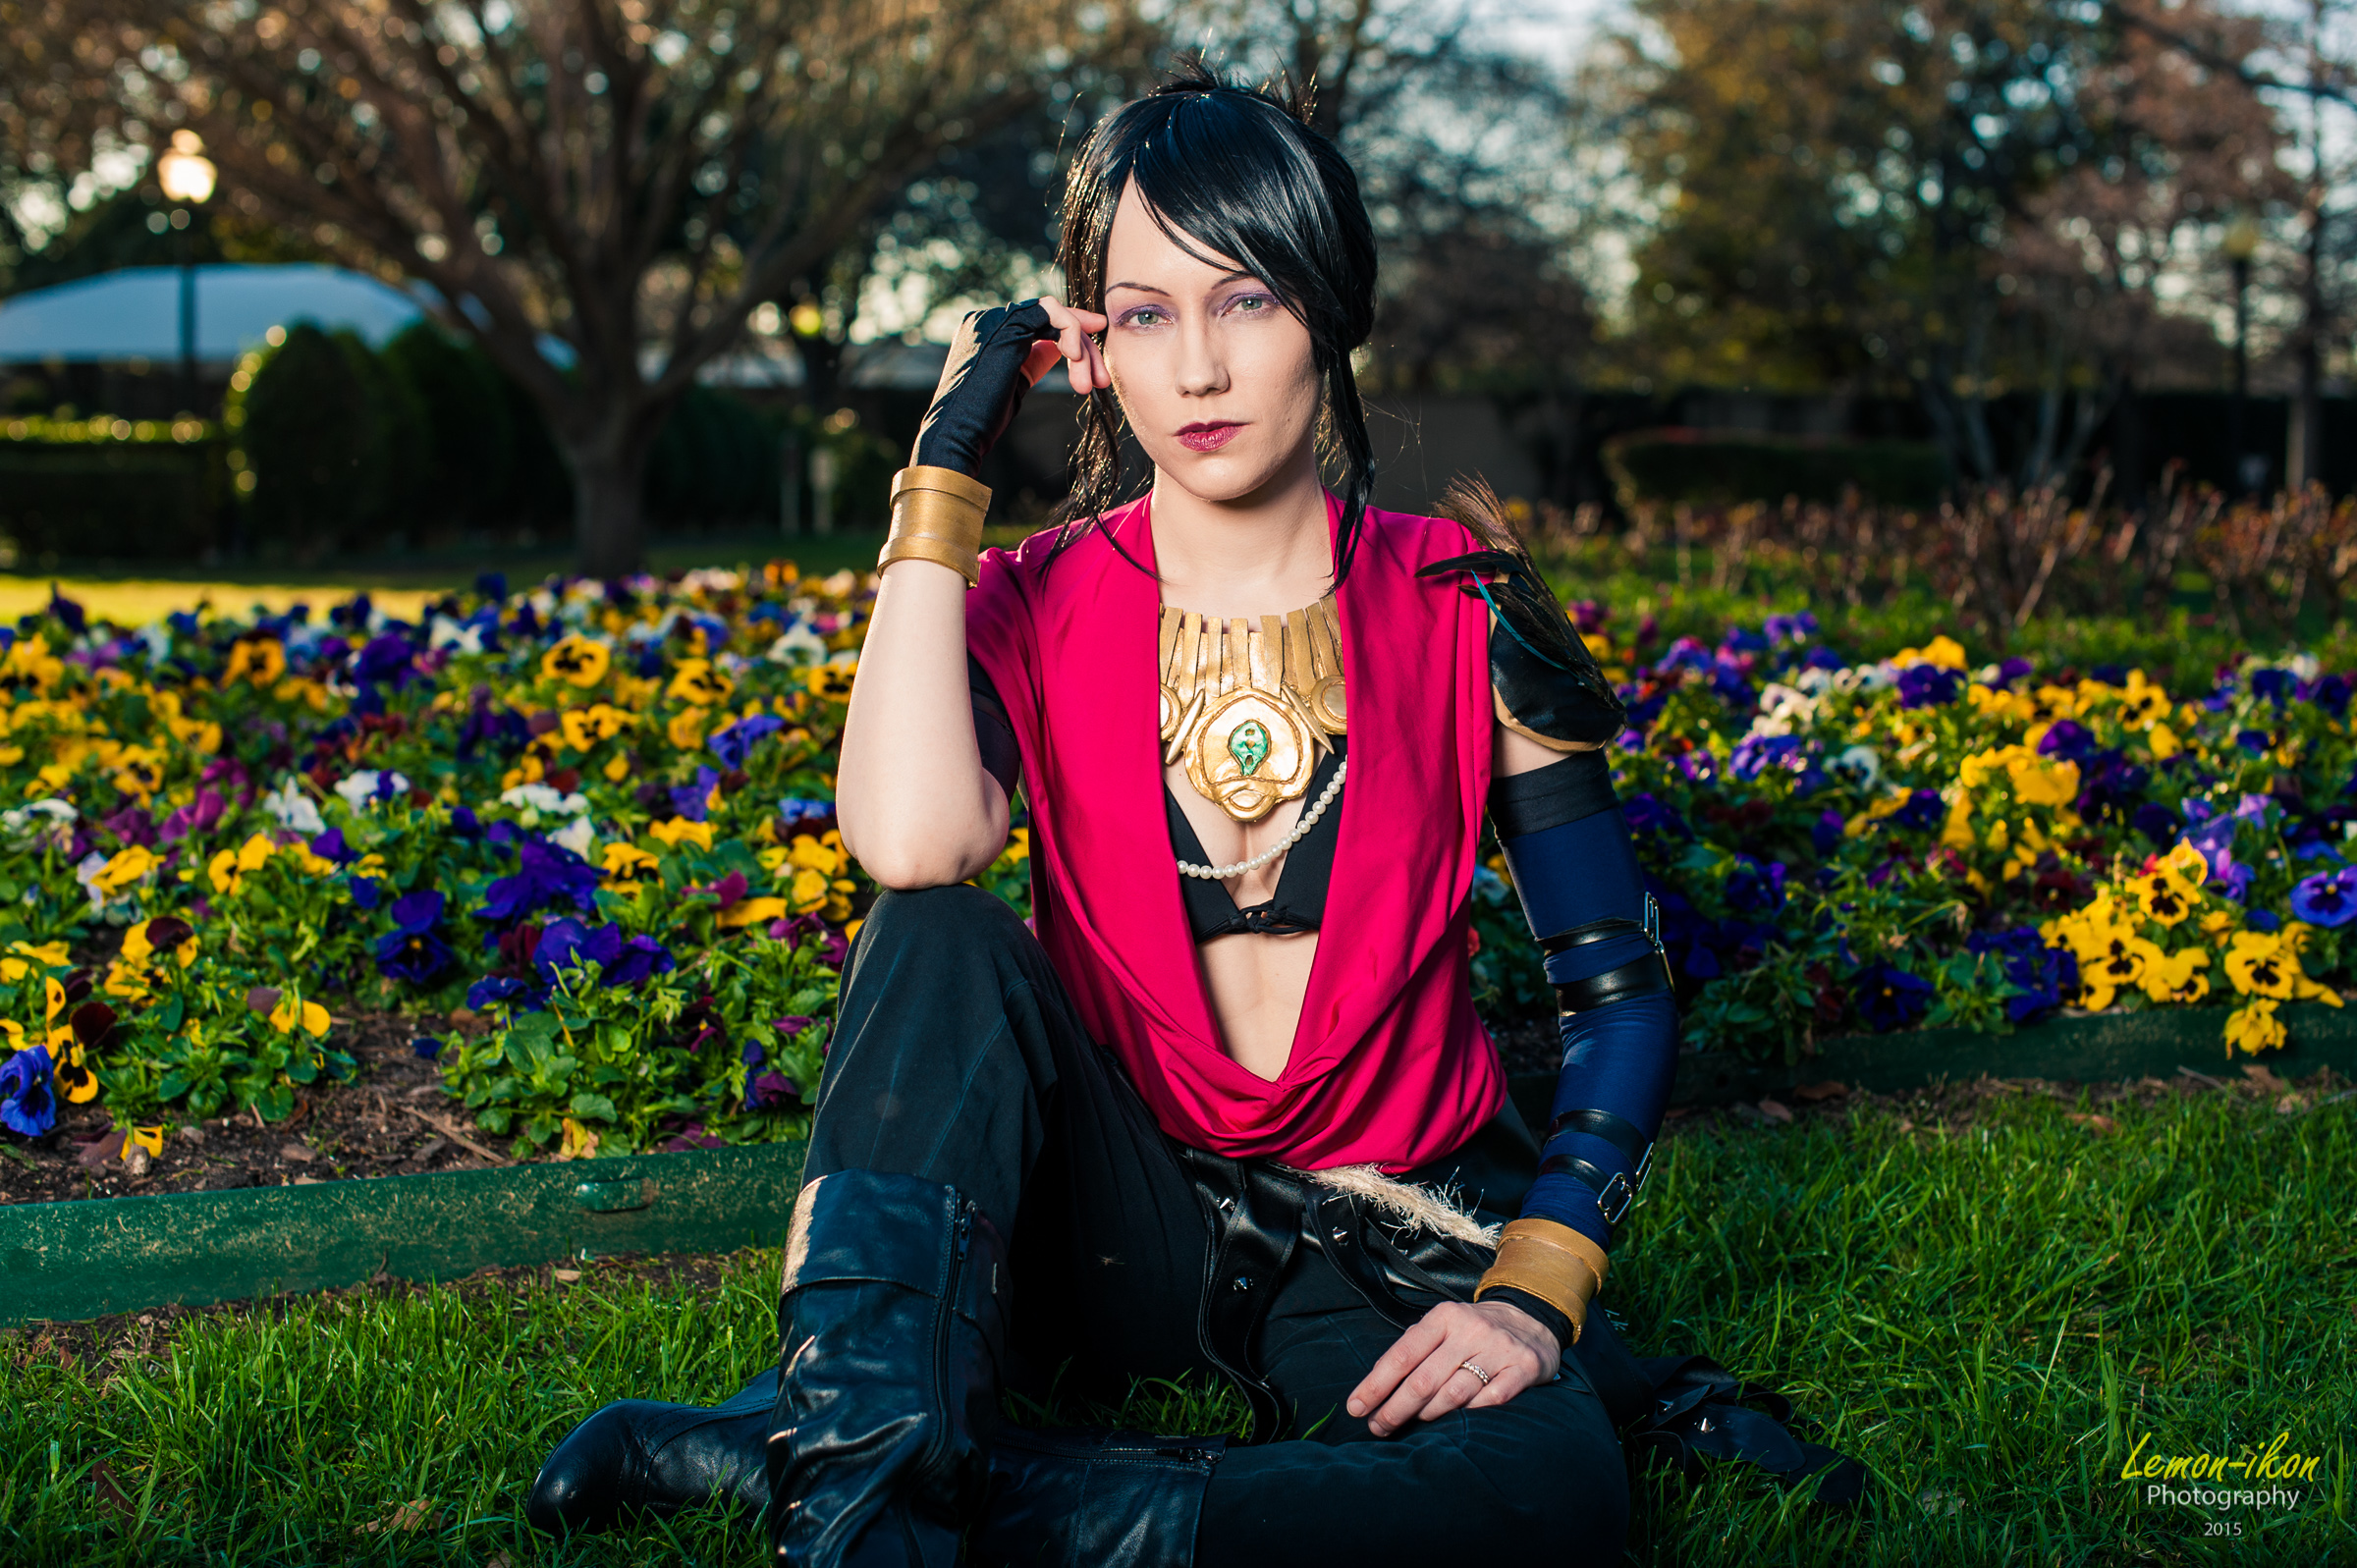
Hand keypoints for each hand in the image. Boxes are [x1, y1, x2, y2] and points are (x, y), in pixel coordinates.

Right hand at [911, 296, 1110, 476]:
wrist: (956, 434)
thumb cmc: (982, 420)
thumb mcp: (1015, 383)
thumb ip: (1033, 359)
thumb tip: (1059, 347)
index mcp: (986, 331)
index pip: (1036, 321)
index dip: (1069, 333)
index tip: (1090, 355)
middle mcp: (987, 319)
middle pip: (1050, 317)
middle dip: (1083, 346)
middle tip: (1102, 380)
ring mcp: (994, 318)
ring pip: (1055, 314)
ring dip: (1081, 348)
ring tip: (1091, 383)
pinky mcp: (1006, 326)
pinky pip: (1052, 313)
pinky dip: (1072, 333)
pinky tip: (1077, 359)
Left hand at [1344, 1299, 1558, 1436]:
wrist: (1531, 1319)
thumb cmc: (1473, 1331)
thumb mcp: (1443, 1327)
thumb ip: (1414, 1349)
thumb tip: (1376, 1384)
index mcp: (1444, 1317)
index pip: (1402, 1354)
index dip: (1376, 1384)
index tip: (1356, 1407)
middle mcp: (1471, 1330)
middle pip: (1424, 1379)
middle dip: (1395, 1409)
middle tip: (1378, 1427)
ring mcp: (1499, 1349)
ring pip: (1454, 1393)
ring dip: (1427, 1415)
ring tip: (1412, 1424)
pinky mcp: (1523, 1368)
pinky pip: (1491, 1400)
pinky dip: (1471, 1413)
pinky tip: (1459, 1420)